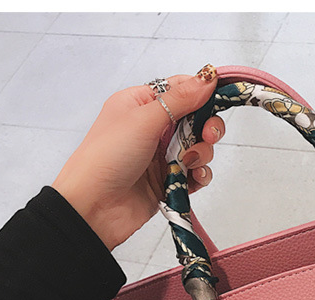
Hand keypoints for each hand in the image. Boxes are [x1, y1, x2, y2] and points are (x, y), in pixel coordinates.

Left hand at [52, 67, 224, 250]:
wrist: (95, 206)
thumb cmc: (107, 157)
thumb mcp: (144, 118)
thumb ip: (180, 99)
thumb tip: (207, 78)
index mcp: (142, 104)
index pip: (181, 90)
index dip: (202, 94)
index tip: (219, 100)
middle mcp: (154, 128)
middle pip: (196, 119)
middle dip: (207, 127)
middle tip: (207, 136)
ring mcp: (162, 155)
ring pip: (200, 148)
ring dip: (202, 154)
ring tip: (188, 163)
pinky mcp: (170, 180)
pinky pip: (196, 174)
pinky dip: (200, 175)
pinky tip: (192, 179)